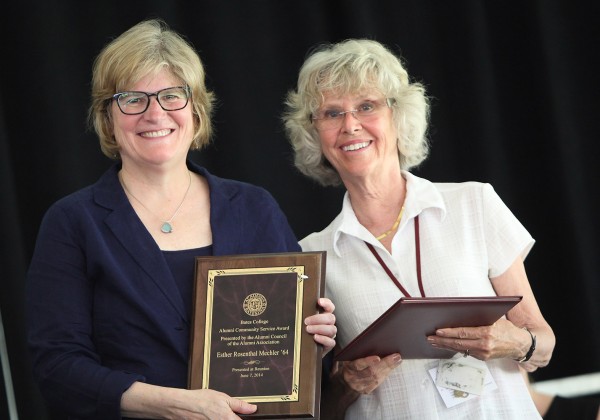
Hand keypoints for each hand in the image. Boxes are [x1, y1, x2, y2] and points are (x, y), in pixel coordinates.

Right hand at [121, 383, 256, 418]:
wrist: (181, 406)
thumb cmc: (201, 400)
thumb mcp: (223, 398)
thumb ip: (240, 405)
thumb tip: (253, 408)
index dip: (246, 419)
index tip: (248, 417)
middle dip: (233, 418)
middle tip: (228, 414)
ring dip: (226, 419)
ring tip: (218, 413)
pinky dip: (215, 419)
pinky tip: (213, 416)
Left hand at [304, 297, 336, 354]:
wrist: (303, 350)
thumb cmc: (302, 332)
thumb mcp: (301, 323)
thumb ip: (301, 316)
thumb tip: (291, 309)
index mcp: (324, 316)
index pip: (330, 307)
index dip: (326, 303)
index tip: (319, 301)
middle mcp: (329, 324)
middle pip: (331, 318)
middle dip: (318, 318)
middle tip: (306, 321)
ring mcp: (330, 335)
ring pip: (332, 329)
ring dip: (319, 328)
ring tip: (308, 329)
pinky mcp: (329, 345)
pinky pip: (331, 342)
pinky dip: (323, 339)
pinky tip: (315, 337)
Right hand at [339, 353, 401, 393]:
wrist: (345, 378)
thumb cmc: (351, 361)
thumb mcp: (352, 355)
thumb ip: (360, 351)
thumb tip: (379, 343)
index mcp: (348, 366)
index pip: (358, 364)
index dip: (367, 361)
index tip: (378, 358)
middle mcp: (352, 378)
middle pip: (371, 372)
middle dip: (385, 364)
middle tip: (397, 356)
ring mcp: (358, 386)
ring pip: (376, 378)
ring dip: (388, 369)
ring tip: (397, 360)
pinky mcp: (365, 391)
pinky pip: (377, 383)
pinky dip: (385, 374)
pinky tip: (392, 368)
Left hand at [427, 318, 529, 359]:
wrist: (521, 345)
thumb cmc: (507, 329)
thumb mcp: (494, 320)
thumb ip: (479, 319)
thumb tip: (459, 316)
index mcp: (487, 332)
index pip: (464, 333)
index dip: (449, 332)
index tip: (438, 331)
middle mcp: (485, 344)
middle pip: (459, 343)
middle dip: (442, 341)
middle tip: (430, 338)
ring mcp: (484, 353)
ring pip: (460, 349)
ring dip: (446, 345)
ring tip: (433, 342)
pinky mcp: (484, 358)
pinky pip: (467, 352)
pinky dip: (456, 348)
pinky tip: (446, 345)